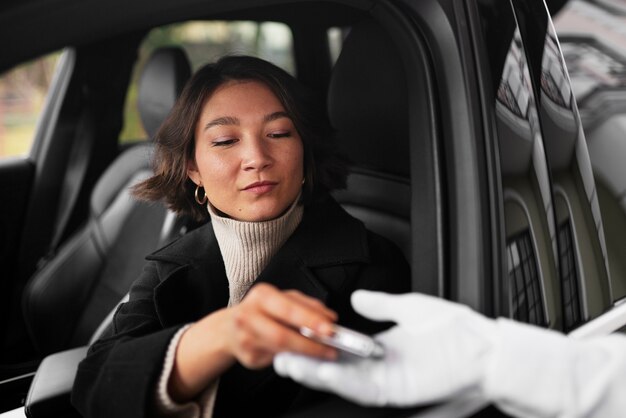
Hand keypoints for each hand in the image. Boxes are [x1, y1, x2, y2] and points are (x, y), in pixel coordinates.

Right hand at [170, 283, 337, 400]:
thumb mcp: (282, 299)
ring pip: (280, 350)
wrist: (230, 328)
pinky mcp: (248, 357)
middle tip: (330, 346)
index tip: (330, 327)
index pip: (288, 309)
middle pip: (281, 334)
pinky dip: (294, 358)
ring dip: (306, 352)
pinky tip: (304, 355)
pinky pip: (276, 359)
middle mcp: (249, 316)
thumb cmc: (261, 311)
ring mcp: (246, 339)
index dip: (310, 320)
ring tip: (324, 353)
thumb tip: (329, 317)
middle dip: (310, 342)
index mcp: (261, 295)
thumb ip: (306, 305)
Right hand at [274, 290, 495, 406]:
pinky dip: (341, 380)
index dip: (318, 341)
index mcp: (383, 346)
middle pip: (336, 366)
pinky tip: (321, 369)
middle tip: (278, 352)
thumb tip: (357, 298)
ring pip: (343, 380)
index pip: (343, 346)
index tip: (296, 331)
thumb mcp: (411, 309)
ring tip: (287, 361)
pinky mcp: (398, 391)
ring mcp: (388, 380)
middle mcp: (380, 366)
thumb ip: (381, 304)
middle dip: (307, 361)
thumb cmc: (458, 330)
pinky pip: (363, 387)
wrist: (488, 351)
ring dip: (315, 372)